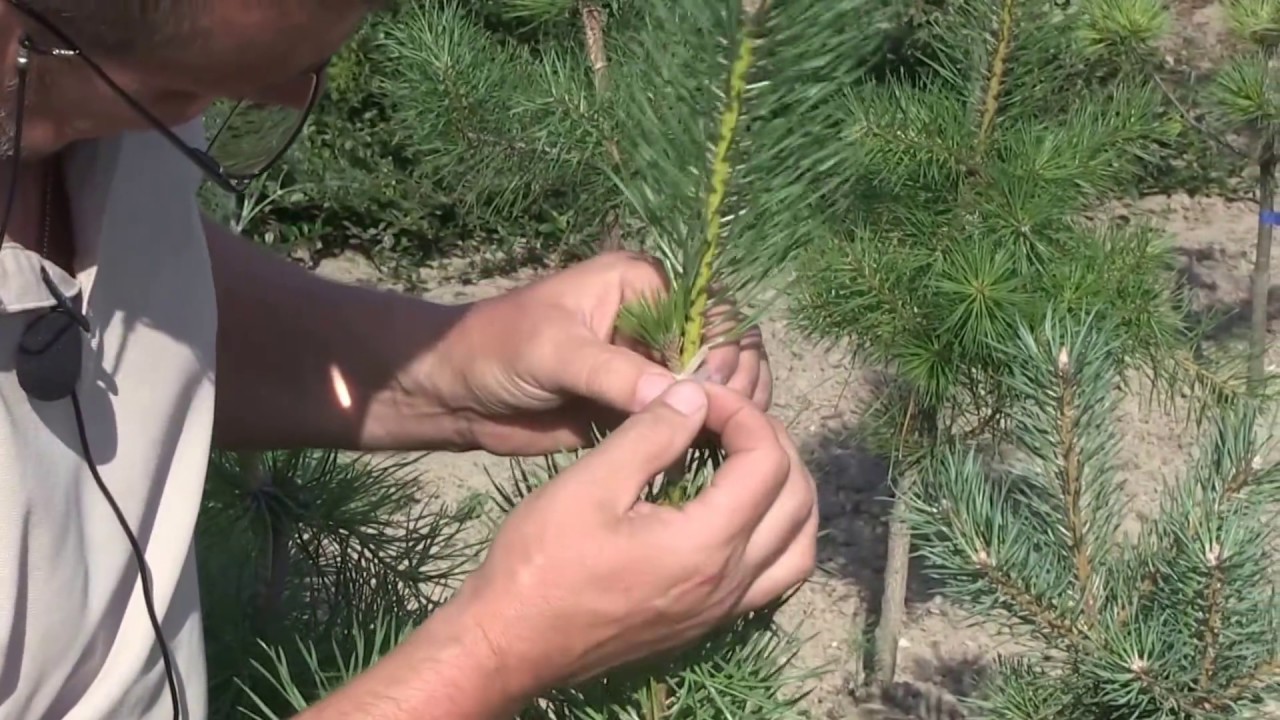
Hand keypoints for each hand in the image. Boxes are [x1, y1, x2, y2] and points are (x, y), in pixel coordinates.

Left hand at [422, 251, 771, 455]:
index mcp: (641, 286)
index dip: (721, 350)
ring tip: (721, 441)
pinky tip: (708, 457)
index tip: (710, 390)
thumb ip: (613, 371)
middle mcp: (655, 322)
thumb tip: (679, 393)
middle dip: (732, 381)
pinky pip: (685, 419)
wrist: (456, 393)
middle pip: (724, 348)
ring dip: (726, 411)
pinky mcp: (640, 407)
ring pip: (713, 387)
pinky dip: (702, 435)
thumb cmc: (497, 349)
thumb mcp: (554, 352)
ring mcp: (651, 366)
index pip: (710, 312)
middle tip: (725, 419)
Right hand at [446, 379, 817, 698]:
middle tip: (724, 416)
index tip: (698, 395)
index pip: (768, 462)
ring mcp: (724, 607)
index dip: (742, 413)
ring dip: (789, 491)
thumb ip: (651, 435)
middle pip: (798, 499)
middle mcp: (731, 581)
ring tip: (747, 457)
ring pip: (799, 545)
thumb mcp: (590, 485)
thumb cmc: (541, 561)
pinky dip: (779, 534)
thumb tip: (696, 395)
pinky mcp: (709, 620)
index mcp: (707, 544)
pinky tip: (741, 510)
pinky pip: (776, 576)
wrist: (511, 641)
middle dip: (772, 442)